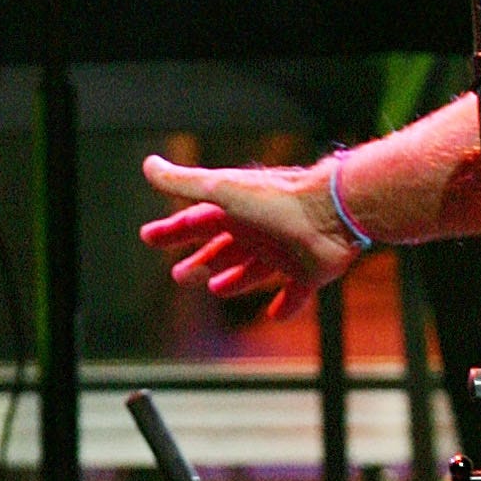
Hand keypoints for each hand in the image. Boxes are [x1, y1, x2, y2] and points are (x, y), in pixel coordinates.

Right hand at [139, 154, 358, 318]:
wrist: (332, 211)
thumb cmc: (276, 200)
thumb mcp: (223, 189)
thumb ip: (184, 183)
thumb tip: (148, 166)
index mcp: (235, 210)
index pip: (196, 222)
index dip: (172, 231)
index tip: (149, 237)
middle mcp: (258, 230)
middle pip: (223, 249)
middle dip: (201, 260)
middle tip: (180, 275)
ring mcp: (285, 251)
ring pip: (254, 269)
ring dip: (234, 279)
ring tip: (216, 288)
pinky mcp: (309, 272)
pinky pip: (295, 293)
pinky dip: (285, 305)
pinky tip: (274, 314)